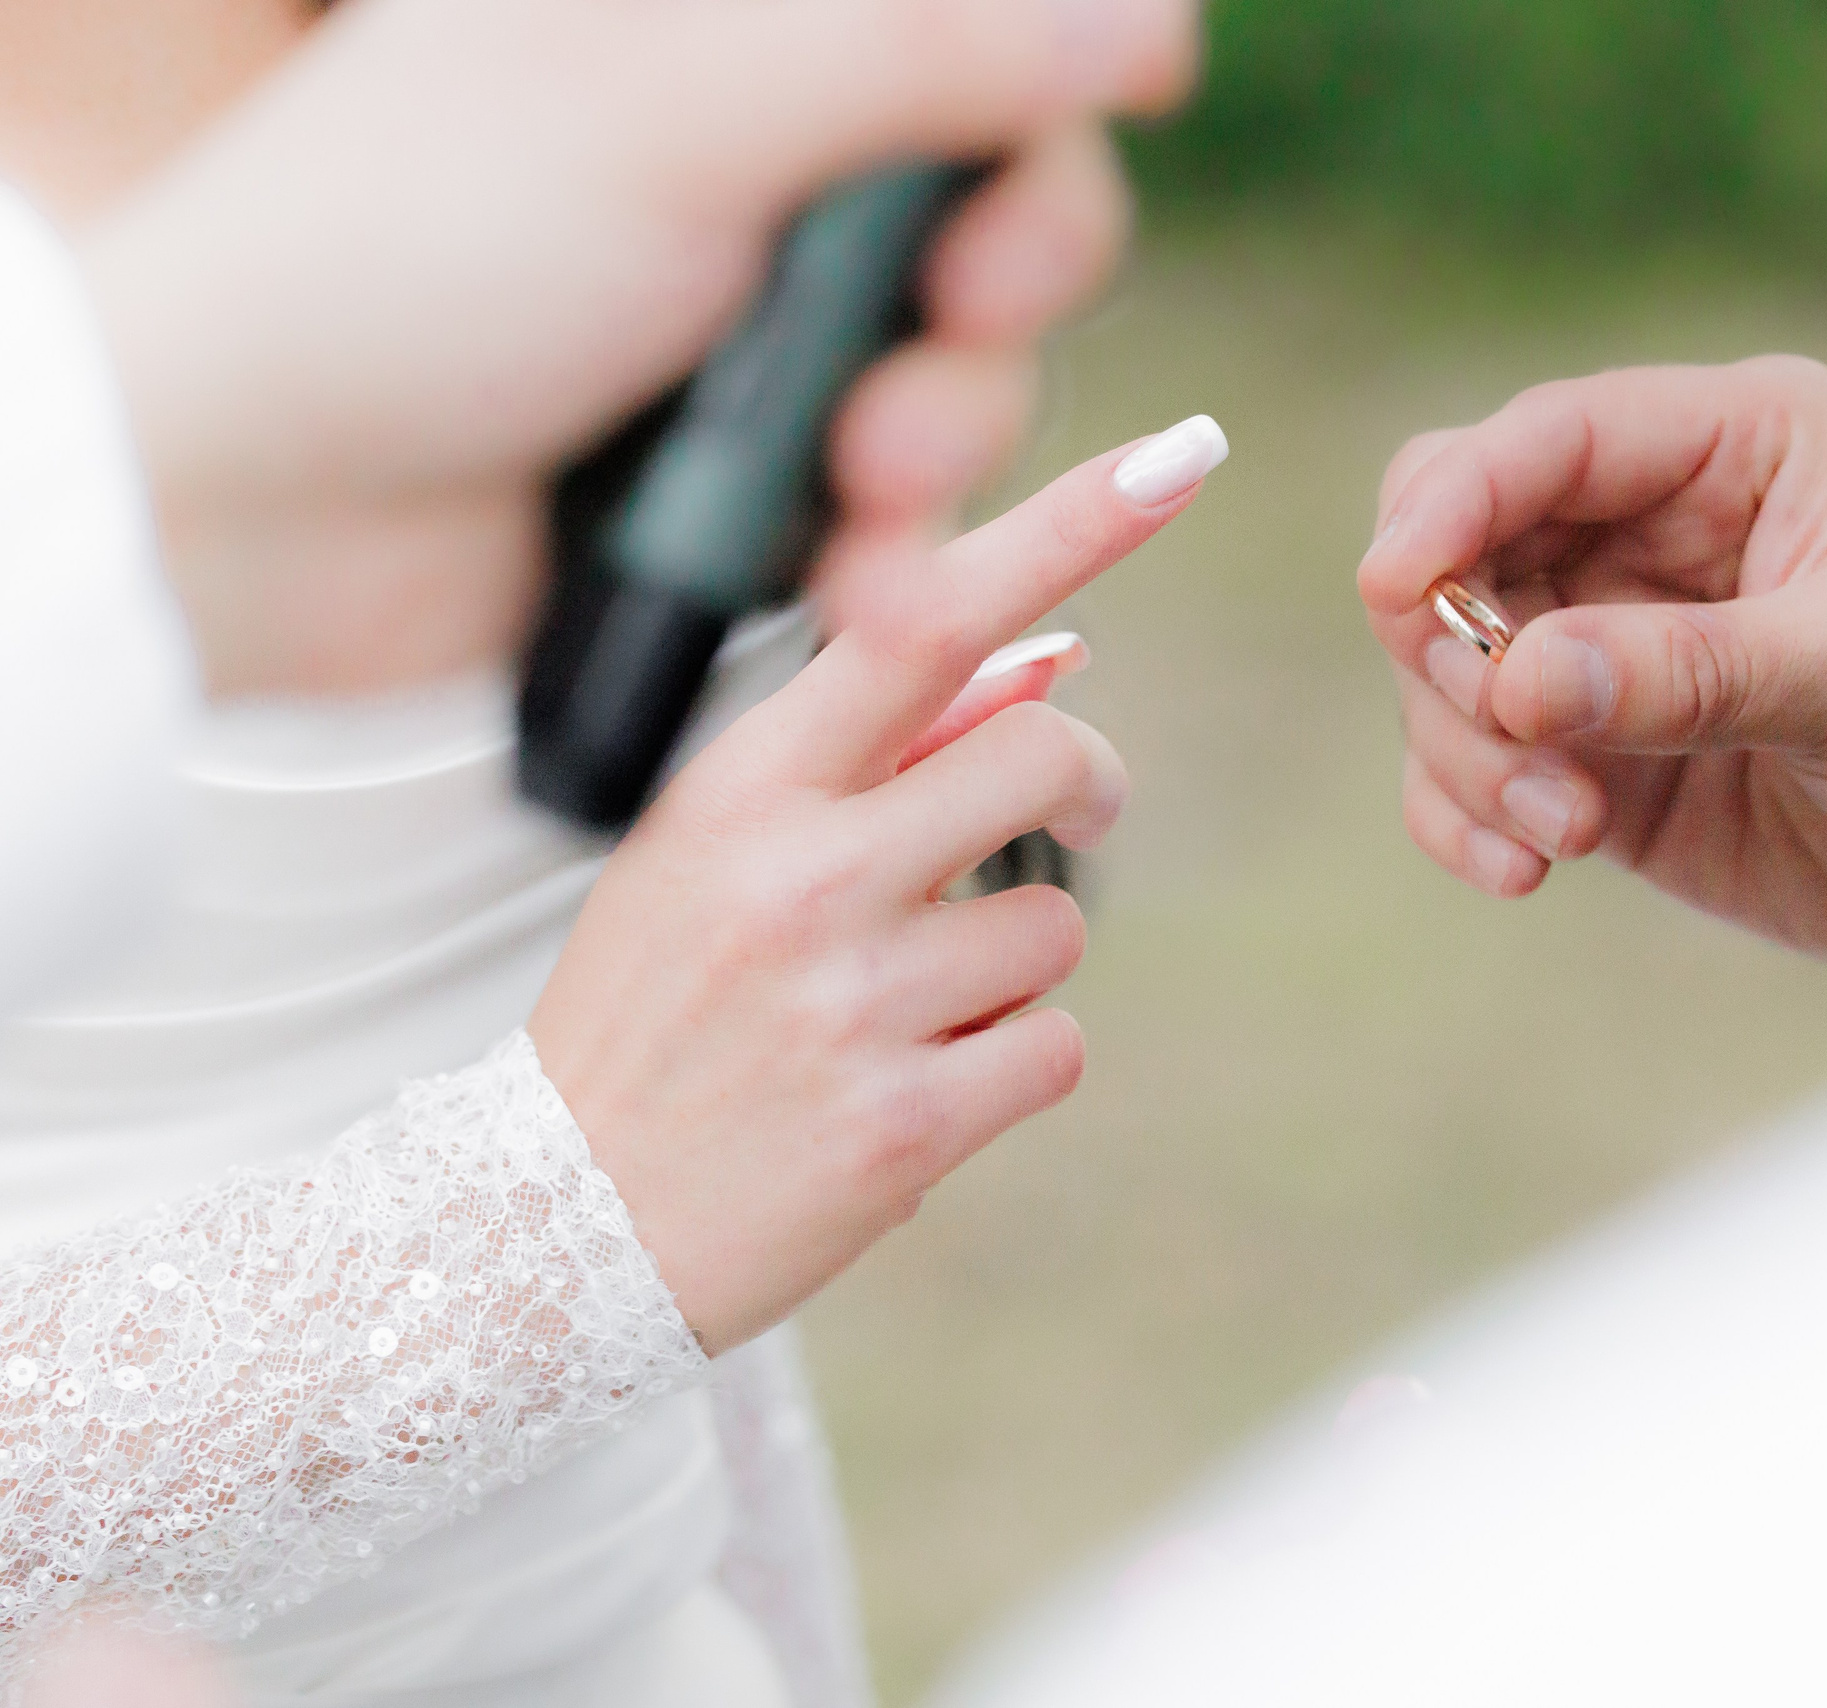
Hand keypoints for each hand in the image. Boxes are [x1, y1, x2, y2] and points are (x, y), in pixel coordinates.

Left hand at [74, 0, 1188, 693]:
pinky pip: (906, 501)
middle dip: (996, 303)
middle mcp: (768, 158)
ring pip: (973, 370)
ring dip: (945, 446)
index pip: (983, 41)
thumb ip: (931, 52)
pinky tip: (855, 588)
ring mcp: (763, 320)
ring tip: (856, 500)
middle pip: (1012, 206)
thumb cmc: (426, 256)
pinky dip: (898, 547)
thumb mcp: (681, 114)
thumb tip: (1154, 23)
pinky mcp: (758, 466)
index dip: (1051, 105)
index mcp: (737, 28)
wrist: (267, 507)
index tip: (1057, 166)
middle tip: (941, 344)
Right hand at [529, 417, 1224, 1356]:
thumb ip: (882, 750)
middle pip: (1050, 754)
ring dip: (1016, 964)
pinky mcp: (904, 1124)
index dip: (1061, 531)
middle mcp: (798, 875)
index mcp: (742, 786)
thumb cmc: (656, 1010)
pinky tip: (916, 1089)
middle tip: (1052, 821)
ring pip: (1061, 924)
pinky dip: (1013, 1065)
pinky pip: (1055, 1048)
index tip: (1175, 457)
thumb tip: (1058, 653)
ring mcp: (852, 1003)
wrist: (553, 1229)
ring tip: (902, 1008)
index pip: (921, 622)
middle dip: (1078, 786)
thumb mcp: (722, 851)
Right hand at [1359, 361, 1826, 978]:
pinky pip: (1470, 771)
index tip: (1396, 586)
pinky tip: (1521, 873)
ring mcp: (1608, 647)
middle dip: (1452, 648)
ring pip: (1445, 670)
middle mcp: (1648, 530)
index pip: (1548, 438)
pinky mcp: (1593, 758)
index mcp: (1732, 445)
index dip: (1456, 500)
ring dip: (1470, 755)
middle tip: (1520, 742)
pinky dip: (1464, 818)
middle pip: (1458, 546)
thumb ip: (1697, 671)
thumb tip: (1516, 682)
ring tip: (1566, 835)